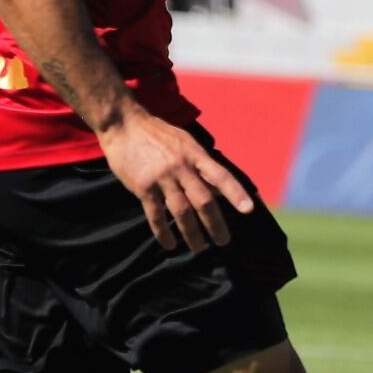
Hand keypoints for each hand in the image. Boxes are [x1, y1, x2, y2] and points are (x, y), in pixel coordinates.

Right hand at [99, 111, 255, 253]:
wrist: (123, 124)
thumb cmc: (158, 134)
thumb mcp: (185, 142)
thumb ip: (202, 165)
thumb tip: (219, 190)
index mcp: (195, 154)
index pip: (220, 176)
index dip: (235, 193)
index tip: (248, 209)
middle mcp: (181, 167)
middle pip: (203, 200)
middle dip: (215, 223)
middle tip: (223, 241)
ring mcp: (161, 178)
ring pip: (181, 211)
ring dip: (192, 233)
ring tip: (199, 247)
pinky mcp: (143, 187)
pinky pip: (155, 215)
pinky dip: (163, 232)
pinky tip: (170, 244)